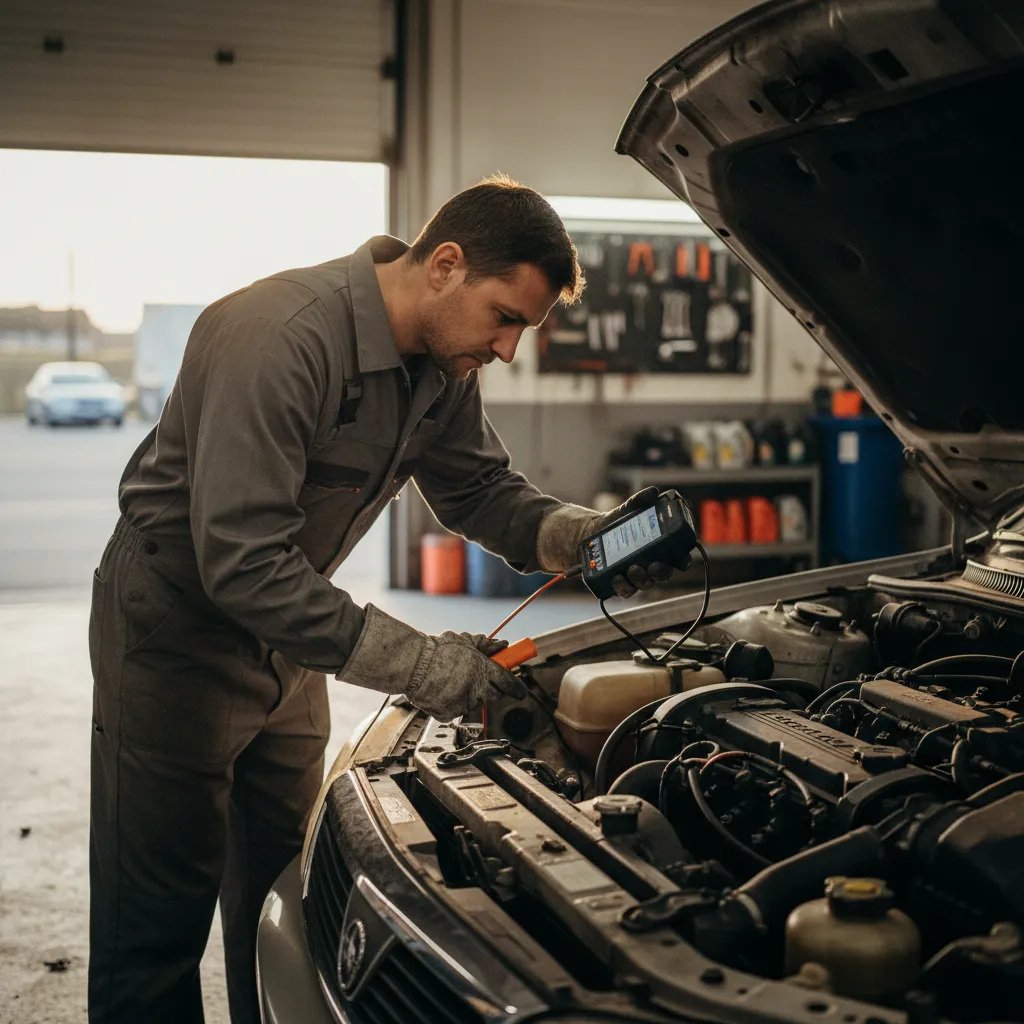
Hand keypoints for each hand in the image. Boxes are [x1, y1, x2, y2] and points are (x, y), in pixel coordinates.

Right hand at [337, 605, 525, 721]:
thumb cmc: (436, 650)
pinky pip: (456, 710)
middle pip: (494, 695)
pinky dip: (451, 702)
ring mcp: (463, 703)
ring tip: (450, 680)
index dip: (516, 687)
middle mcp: (476, 689)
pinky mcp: (449, 714)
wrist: (411, 664)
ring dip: (468, 694)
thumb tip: (502, 644)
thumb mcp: (465, 641)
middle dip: (490, 688)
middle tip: (478, 679)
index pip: (508, 683)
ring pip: (473, 702)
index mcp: (483, 670)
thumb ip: (487, 645)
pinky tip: (441, 690)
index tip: (520, 690)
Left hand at [537, 487, 690, 595]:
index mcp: (660, 549)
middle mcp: (651, 565)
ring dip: (642, 579)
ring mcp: (636, 576)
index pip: (678, 558)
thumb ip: (639, 501)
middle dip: (661, 572)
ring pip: (645, 584)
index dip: (683, 560)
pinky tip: (617, 577)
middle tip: (655, 565)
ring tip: (633, 568)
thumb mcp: (626, 510)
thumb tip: (653, 492)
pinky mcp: (620, 583)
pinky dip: (622, 586)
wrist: (591, 534)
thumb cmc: (617, 524)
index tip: (682, 559)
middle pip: (663, 574)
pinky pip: (625, 590)